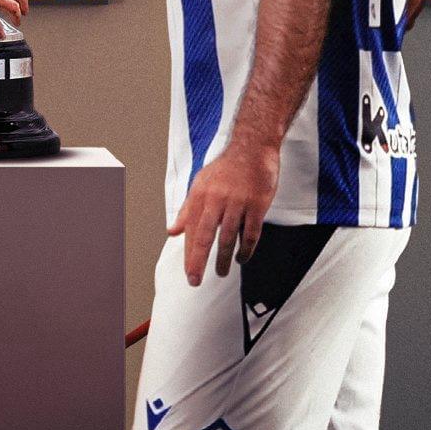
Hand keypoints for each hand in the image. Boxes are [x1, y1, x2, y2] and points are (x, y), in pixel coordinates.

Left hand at [167, 137, 279, 285]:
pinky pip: (251, 233)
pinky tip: (241, 258)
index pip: (192, 231)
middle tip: (195, 280)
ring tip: (220, 272)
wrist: (252, 148)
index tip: (189, 273)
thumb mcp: (201, 185)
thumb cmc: (225, 168)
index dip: (190, 254)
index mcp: (201, 195)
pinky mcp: (257, 204)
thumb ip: (187, 210)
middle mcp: (217, 199)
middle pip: (206, 236)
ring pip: (228, 238)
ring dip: (223, 259)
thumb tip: (172, 231)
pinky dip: (246, 249)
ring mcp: (238, 202)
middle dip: (199, 261)